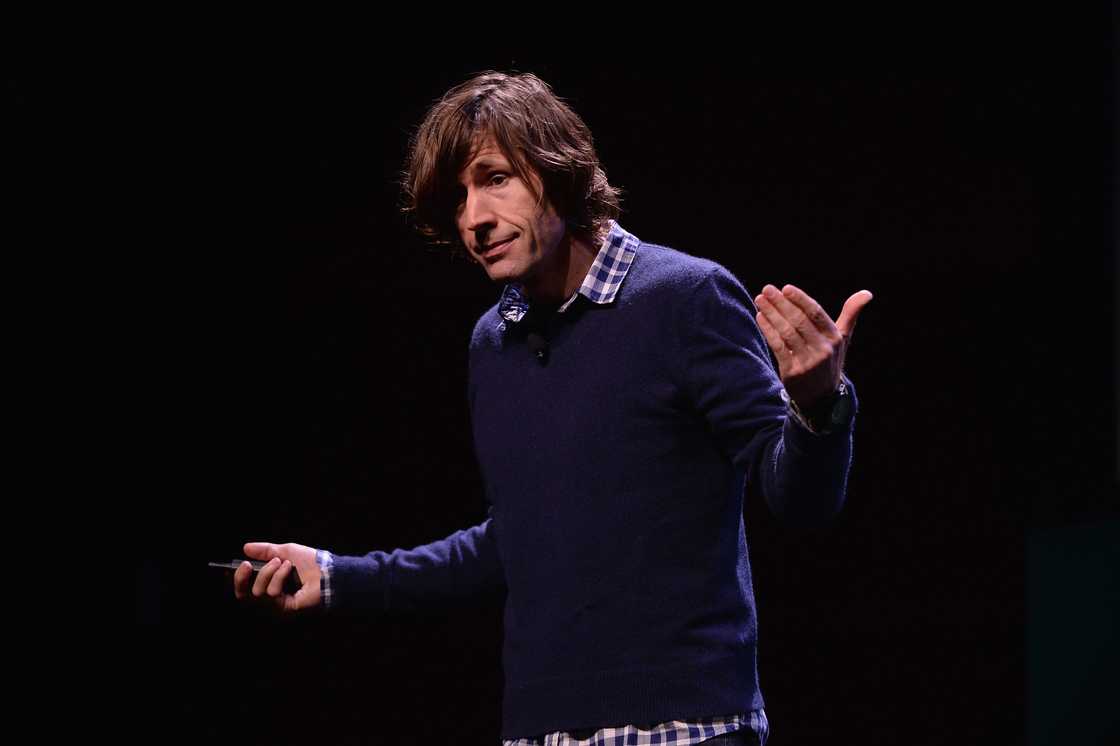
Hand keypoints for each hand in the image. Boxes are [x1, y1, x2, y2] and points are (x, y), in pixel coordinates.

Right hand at [233, 541, 322, 612]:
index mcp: (270, 585)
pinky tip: (289, 569)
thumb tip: (245, 547)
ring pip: (257, 592)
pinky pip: (271, 593)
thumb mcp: (285, 551)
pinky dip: (278, 577)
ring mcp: (277, 605)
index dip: (238, 579)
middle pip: (244, 596)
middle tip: (247, 565)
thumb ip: (265, 551)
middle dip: (243, 578)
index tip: (243, 564)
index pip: (245, 589)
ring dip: (268, 572)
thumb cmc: (311, 562)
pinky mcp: (284, 609)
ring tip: (283, 563)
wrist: (328, 570)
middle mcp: (271, 598)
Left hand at [754, 284, 872, 409]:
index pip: (816, 313)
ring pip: (786, 332)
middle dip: (781, 303)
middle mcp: (823, 349)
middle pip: (799, 321)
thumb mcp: (843, 338)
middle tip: (767, 289)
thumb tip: (867, 293)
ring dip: (772, 314)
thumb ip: (851, 314)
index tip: (786, 288)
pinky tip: (760, 317)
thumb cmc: (830, 359)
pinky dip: (768, 330)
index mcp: (835, 338)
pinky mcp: (792, 372)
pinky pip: (778, 346)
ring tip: (760, 300)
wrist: (822, 396)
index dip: (801, 299)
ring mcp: (808, 361)